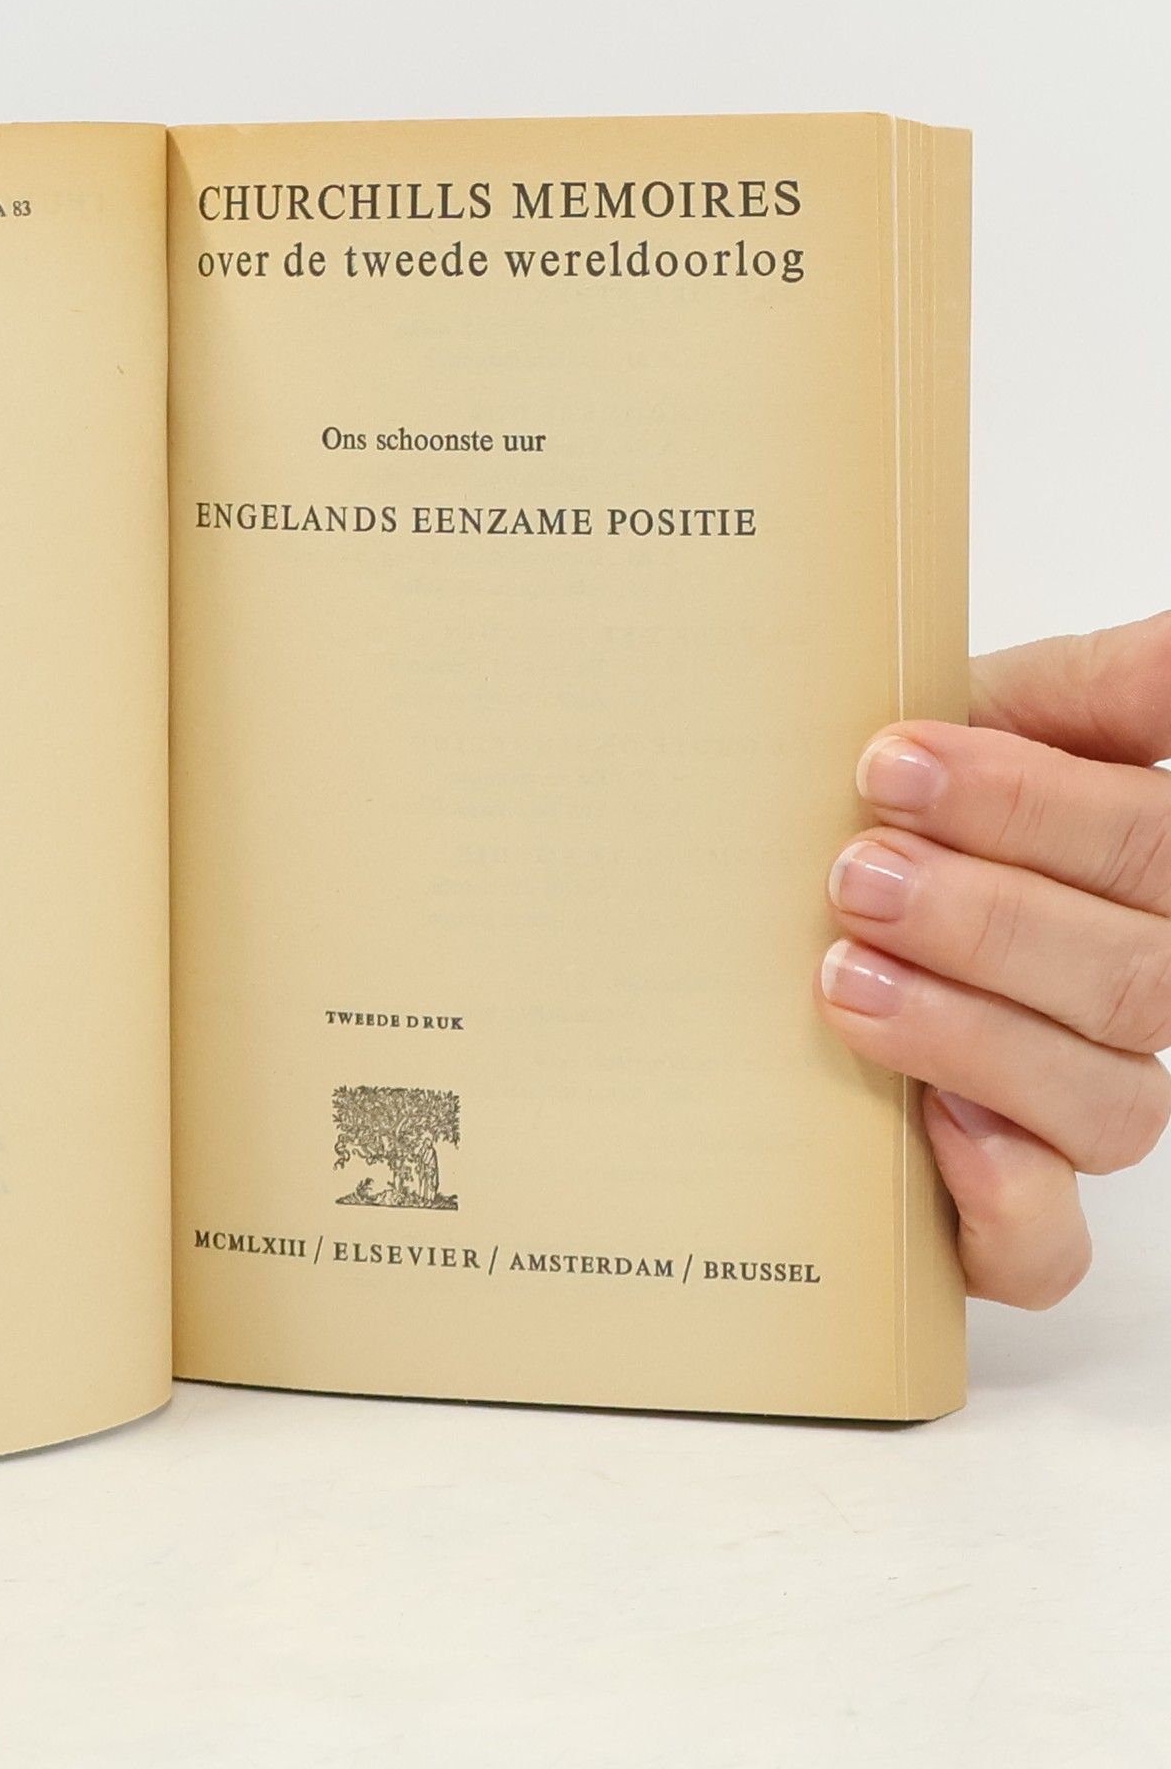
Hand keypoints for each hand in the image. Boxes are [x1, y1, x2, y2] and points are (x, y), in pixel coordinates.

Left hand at [817, 613, 1170, 1309]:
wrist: (806, 916)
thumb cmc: (896, 823)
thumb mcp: (968, 726)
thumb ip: (1071, 693)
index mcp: (1137, 870)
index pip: (1149, 842)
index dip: (1034, 805)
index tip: (893, 760)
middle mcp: (1137, 988)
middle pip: (1142, 971)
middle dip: (988, 915)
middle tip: (855, 872)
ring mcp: (1081, 1105)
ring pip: (1110, 1101)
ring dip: (970, 1034)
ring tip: (845, 971)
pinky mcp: (1011, 1209)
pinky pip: (1049, 1248)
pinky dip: (1005, 1202)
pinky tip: (936, 1135)